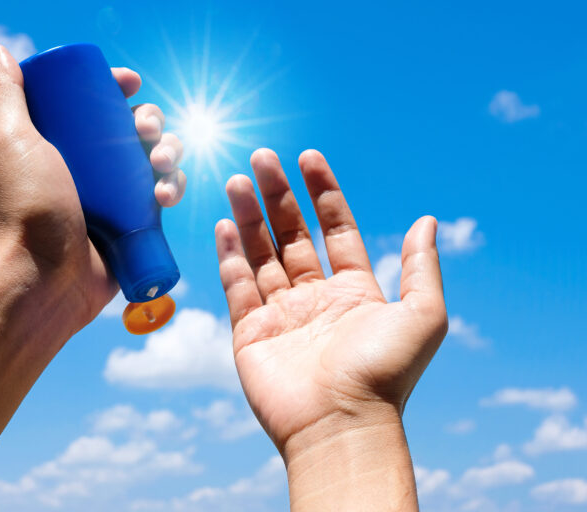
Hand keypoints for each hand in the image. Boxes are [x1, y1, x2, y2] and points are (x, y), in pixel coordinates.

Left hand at [0, 44, 185, 332]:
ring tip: (161, 164)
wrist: (45, 279)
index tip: (130, 82)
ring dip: (170, 151)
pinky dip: (174, 188)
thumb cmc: (26, 211)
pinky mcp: (136, 224)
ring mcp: (115, 198)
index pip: (98, 105)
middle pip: (134, 129)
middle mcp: (91, 169)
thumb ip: (5, 97)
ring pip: (157, 160)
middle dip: (151, 120)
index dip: (119, 88)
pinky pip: (166, 196)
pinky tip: (166, 196)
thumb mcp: (11, 143)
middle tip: (146, 129)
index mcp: (63, 146)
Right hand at [215, 148, 447, 458]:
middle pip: (291, 235)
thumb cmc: (385, 374)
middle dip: (277, 196)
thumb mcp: (423, 314)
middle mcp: (316, 298)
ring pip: (261, 254)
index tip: (308, 157)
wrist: (341, 425)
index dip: (323, 193)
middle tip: (260, 157)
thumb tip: (428, 221)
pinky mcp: (251, 333)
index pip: (335, 229)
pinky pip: (238, 286)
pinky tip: (225, 224)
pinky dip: (230, 255)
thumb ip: (421, 266)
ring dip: (249, 216)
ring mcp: (281, 314)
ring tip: (236, 180)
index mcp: (354, 291)